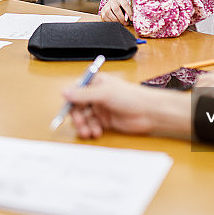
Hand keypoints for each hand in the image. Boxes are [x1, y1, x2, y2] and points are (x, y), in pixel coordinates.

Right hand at [63, 73, 191, 138]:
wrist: (149, 112)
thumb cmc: (132, 96)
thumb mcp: (104, 93)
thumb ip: (83, 94)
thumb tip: (64, 92)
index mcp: (95, 82)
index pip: (75, 91)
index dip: (69, 101)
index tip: (66, 111)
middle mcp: (96, 94)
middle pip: (78, 107)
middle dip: (78, 117)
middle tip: (80, 124)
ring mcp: (100, 107)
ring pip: (84, 118)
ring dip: (84, 125)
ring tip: (89, 132)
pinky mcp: (105, 120)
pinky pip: (92, 125)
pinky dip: (91, 129)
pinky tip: (96, 132)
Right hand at [100, 0, 131, 24]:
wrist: (112, 7)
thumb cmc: (122, 8)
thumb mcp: (126, 8)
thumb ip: (128, 12)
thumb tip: (131, 19)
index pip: (125, 4)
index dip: (129, 12)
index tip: (131, 19)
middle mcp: (112, 0)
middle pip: (116, 9)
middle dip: (122, 18)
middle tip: (126, 23)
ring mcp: (106, 6)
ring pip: (111, 15)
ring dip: (117, 21)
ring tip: (121, 23)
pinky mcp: (102, 12)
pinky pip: (107, 19)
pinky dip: (112, 22)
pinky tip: (116, 23)